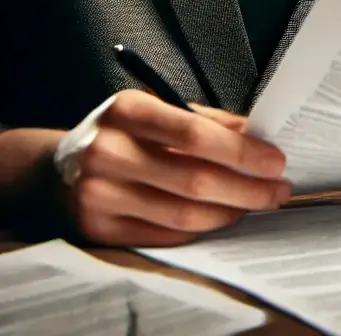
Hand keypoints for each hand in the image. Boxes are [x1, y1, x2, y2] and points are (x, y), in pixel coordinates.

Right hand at [60, 91, 289, 246]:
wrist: (59, 167)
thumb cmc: (124, 131)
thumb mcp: (158, 108)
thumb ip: (207, 121)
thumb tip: (258, 136)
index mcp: (127, 110)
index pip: (193, 134)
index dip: (240, 151)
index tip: (275, 161)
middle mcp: (108, 152)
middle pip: (193, 180)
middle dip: (246, 188)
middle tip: (278, 190)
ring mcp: (99, 195)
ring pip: (182, 214)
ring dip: (229, 212)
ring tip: (256, 203)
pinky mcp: (98, 230)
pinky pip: (164, 236)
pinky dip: (201, 228)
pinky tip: (222, 217)